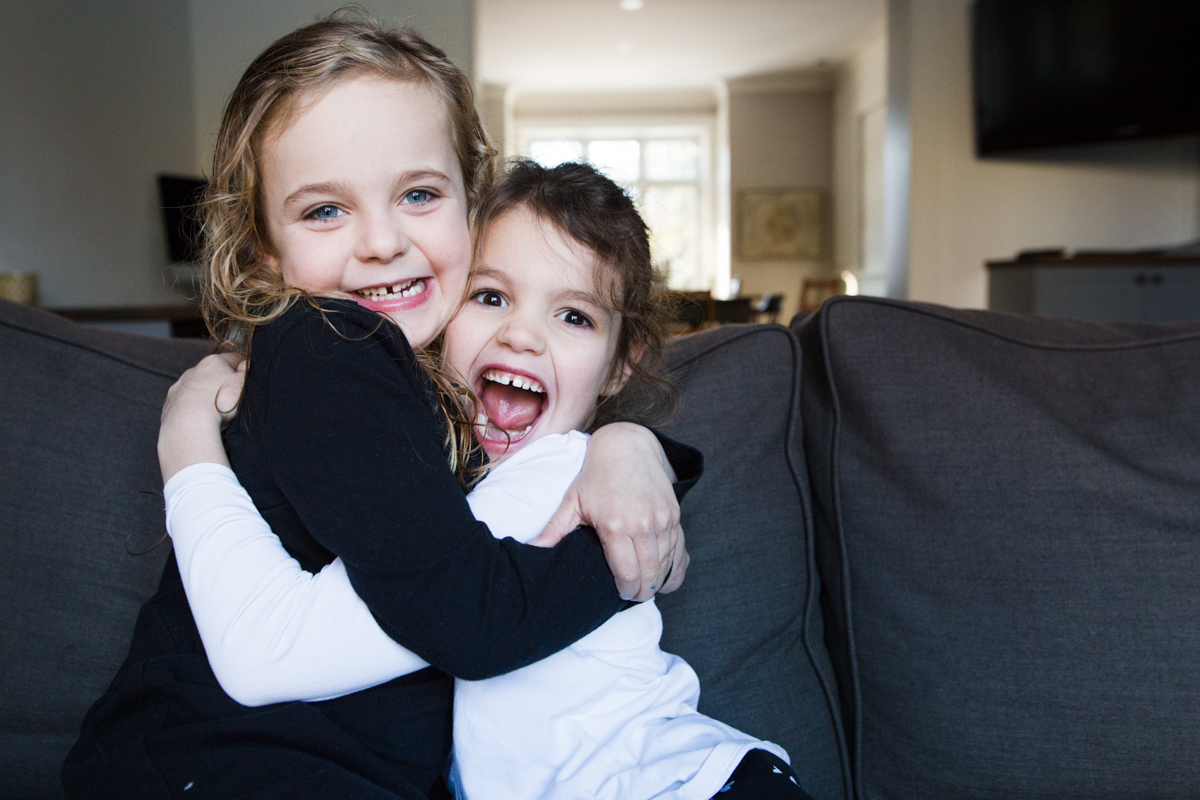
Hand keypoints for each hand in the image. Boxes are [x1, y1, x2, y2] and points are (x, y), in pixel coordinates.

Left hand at [158, 353, 245, 482]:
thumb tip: (245, 365)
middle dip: (222, 385)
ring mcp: (178, 389)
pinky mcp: (168, 407)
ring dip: (205, 399)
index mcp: (213, 362)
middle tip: (233, 402)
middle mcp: (192, 371)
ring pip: (196, 391)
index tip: (249, 383)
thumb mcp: (244, 383)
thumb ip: (247, 371)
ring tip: (216, 416)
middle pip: (212, 375)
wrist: (189, 426)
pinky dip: (192, 413)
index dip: (244, 371)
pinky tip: (200, 423)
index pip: (234, 360)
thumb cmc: (221, 404)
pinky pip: (184, 407)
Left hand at [532, 423, 688, 600]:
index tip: (620, 594)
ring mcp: (663, 520)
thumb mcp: (573, 502)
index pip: (627, 573)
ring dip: (657, 581)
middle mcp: (643, 525)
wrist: (627, 447)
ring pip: (666, 564)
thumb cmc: (597, 476)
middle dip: (642, 591)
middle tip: (634, 596)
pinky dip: (673, 567)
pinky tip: (665, 578)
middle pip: (649, 574)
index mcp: (616, 526)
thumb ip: (554, 530)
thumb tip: (531, 549)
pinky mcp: (674, 515)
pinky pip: (679, 550)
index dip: (625, 590)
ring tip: (646, 588)